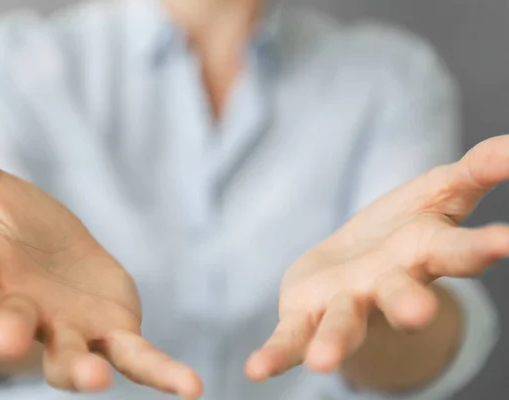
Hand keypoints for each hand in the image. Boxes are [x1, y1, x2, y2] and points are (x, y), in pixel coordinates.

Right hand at [0, 132, 201, 398]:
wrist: (62, 257)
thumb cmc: (19, 226)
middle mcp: (25, 308)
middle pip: (12, 322)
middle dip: (8, 332)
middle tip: (3, 340)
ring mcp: (69, 328)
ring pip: (69, 355)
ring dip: (78, 369)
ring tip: (93, 380)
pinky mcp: (113, 334)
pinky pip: (137, 358)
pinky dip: (161, 374)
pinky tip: (190, 388)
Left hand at [246, 134, 508, 380]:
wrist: (356, 266)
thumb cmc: (403, 231)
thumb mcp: (439, 193)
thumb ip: (477, 170)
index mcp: (423, 252)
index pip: (458, 250)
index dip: (482, 246)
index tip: (508, 242)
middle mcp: (388, 284)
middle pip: (400, 295)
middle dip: (409, 304)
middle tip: (419, 313)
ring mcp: (347, 303)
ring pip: (345, 323)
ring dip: (336, 341)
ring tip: (324, 363)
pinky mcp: (306, 314)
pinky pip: (291, 337)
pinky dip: (276, 355)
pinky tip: (255, 371)